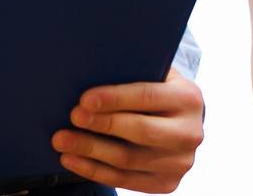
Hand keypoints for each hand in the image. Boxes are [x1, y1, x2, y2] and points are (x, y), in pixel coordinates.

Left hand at [51, 68, 203, 192]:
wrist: (183, 123)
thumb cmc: (158, 91)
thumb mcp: (156, 75)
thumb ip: (134, 73)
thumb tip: (91, 69)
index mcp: (188, 98)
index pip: (147, 97)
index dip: (115, 98)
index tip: (84, 99)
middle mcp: (191, 133)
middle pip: (139, 131)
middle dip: (101, 124)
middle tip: (72, 117)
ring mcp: (180, 163)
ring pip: (127, 160)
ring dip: (90, 150)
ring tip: (61, 140)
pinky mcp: (167, 184)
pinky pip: (124, 180)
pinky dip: (93, 170)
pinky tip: (71, 159)